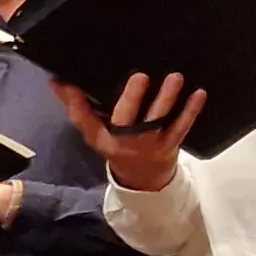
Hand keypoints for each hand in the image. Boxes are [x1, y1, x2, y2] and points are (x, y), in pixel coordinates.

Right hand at [52, 73, 206, 191]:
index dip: (77, 104)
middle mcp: (125, 142)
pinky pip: (181, 127)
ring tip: (174, 78)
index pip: (85, 121)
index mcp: (104, 138)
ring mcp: (150, 144)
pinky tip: (198, 93)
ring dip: (166, 99)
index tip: (68, 84)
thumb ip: (79, 108)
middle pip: (127, 120)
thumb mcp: (95, 133)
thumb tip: (57, 81)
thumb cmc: (118, 146)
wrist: (144, 179)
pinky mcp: (171, 144)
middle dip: (133, 98)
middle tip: (140, 76)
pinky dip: (191, 111)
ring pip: (157, 120)